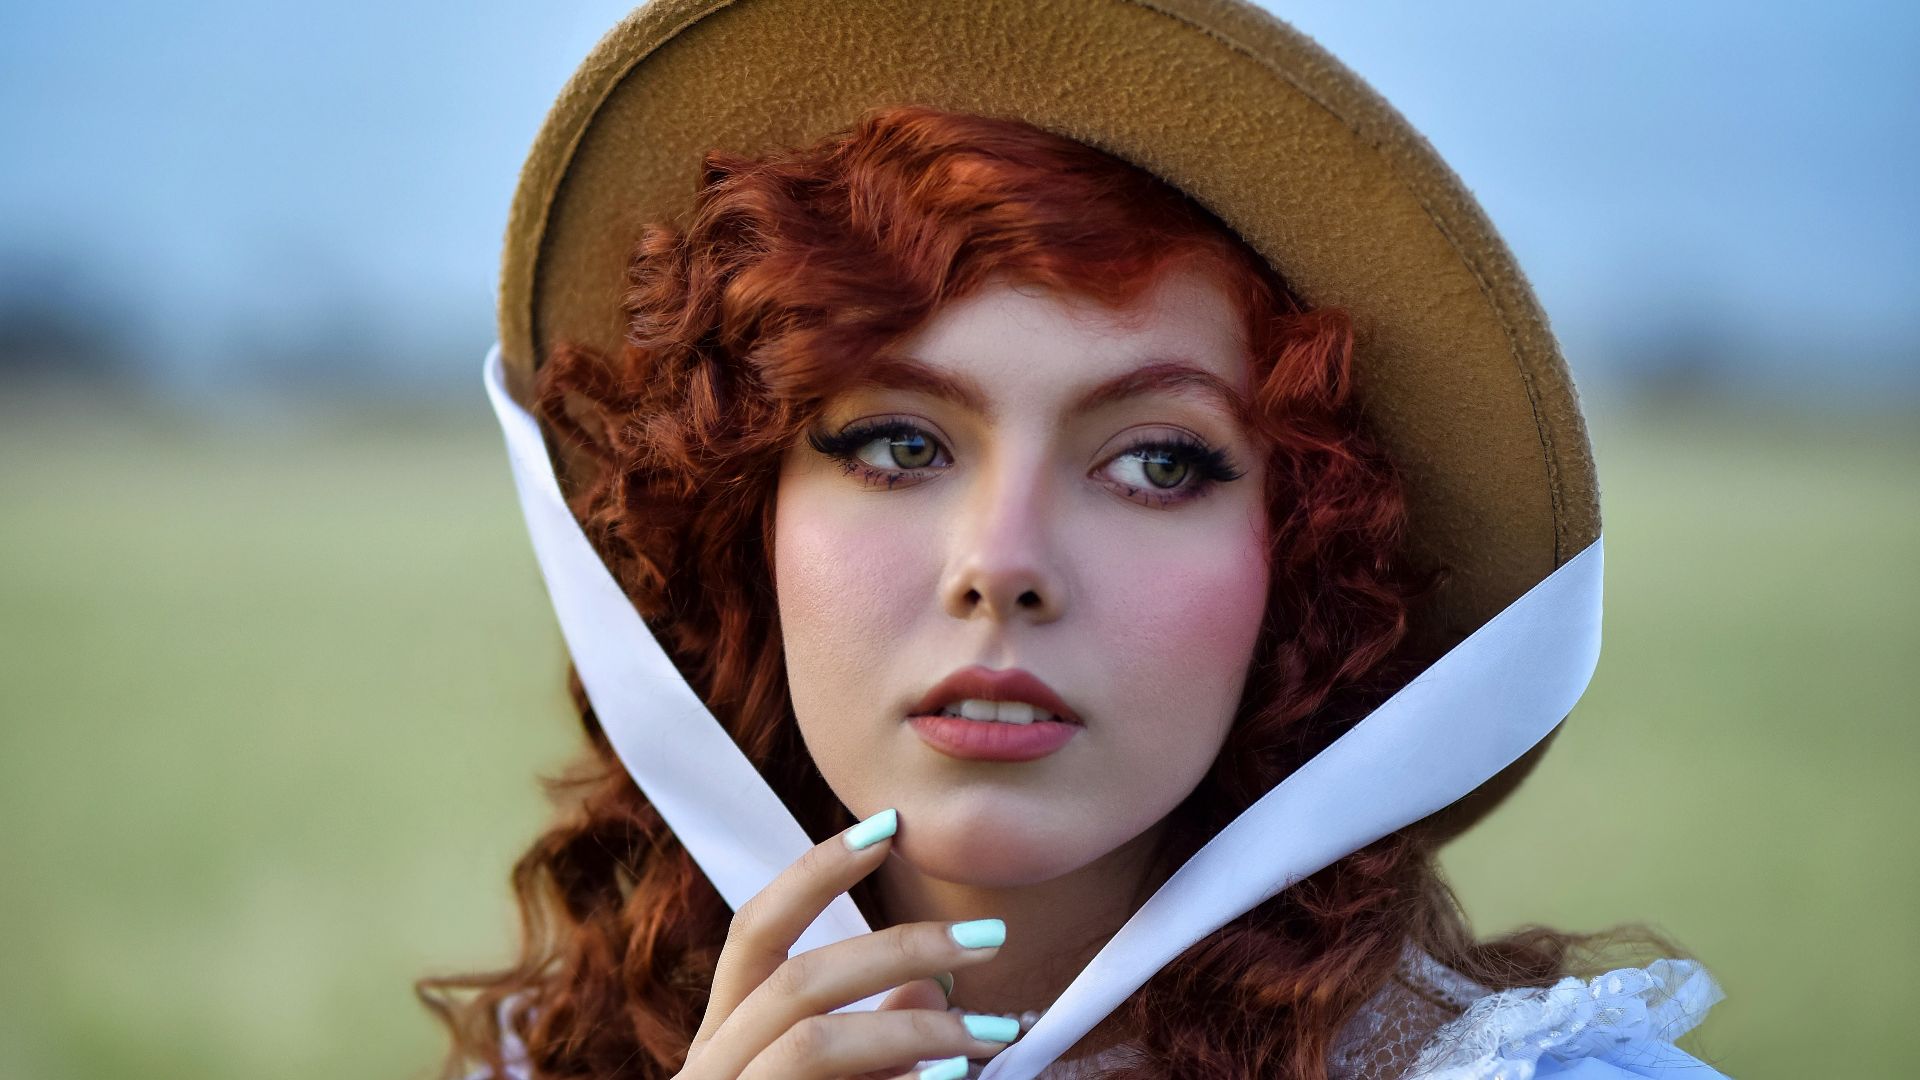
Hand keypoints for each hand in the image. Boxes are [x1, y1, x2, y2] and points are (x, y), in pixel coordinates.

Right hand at [673, 808, 1019, 1079]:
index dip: (815, 870)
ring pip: (813, 1045)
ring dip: (915, 1032)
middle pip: (798, 983)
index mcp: (724, 1046)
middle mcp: (711, 1076)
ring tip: (993, 1040)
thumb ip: (875, 1041)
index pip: (756, 933)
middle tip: (989, 940)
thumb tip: (935, 986)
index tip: (888, 826)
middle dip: (900, 948)